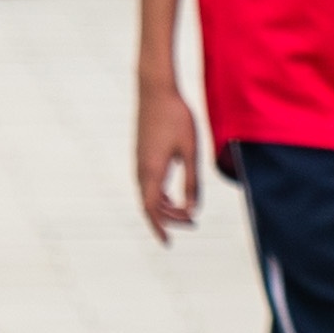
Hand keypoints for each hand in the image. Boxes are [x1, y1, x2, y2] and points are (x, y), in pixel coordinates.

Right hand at [134, 76, 205, 241]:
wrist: (156, 89)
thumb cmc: (176, 118)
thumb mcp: (190, 152)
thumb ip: (192, 182)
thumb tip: (193, 210)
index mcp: (152, 171)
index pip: (152, 210)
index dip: (160, 228)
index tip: (168, 243)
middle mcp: (141, 169)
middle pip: (150, 204)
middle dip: (170, 218)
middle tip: (193, 222)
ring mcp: (139, 160)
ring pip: (148, 193)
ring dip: (165, 206)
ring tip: (185, 211)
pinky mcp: (142, 152)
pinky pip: (148, 182)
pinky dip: (159, 193)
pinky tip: (173, 191)